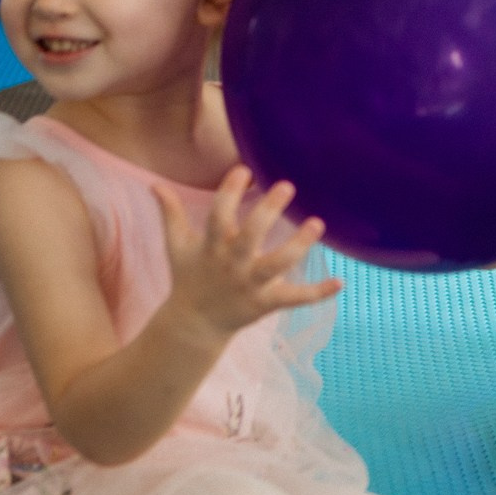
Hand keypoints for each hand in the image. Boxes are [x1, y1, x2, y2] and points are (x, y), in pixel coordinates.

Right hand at [155, 167, 340, 343]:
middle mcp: (231, 264)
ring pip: (277, 264)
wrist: (194, 324)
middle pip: (250, 236)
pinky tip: (340, 283)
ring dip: (299, 245)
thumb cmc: (189, 278)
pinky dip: (318, 293)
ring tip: (318, 223)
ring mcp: (250, 285)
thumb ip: (170, 214)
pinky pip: (295, 298)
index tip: (243, 170)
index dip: (229, 193)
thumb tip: (154, 184)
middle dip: (268, 211)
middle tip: (287, 185)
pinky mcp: (266, 303)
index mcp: (210, 247)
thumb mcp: (176, 246)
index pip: (218, 216)